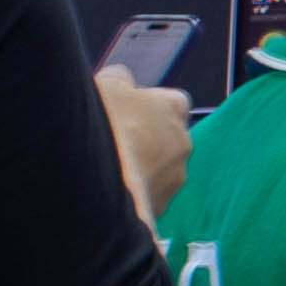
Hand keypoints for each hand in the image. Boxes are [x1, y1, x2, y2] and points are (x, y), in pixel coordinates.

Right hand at [97, 72, 192, 222]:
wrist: (102, 185)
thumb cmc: (105, 125)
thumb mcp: (106, 84)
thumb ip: (120, 79)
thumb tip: (122, 81)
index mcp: (173, 107)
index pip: (172, 101)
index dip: (147, 106)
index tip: (125, 111)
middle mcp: (183, 142)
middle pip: (165, 138)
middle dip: (143, 140)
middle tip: (111, 142)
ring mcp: (174, 177)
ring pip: (157, 170)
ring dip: (137, 168)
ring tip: (106, 168)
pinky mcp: (160, 206)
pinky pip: (146, 197)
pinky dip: (131, 194)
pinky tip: (108, 190)